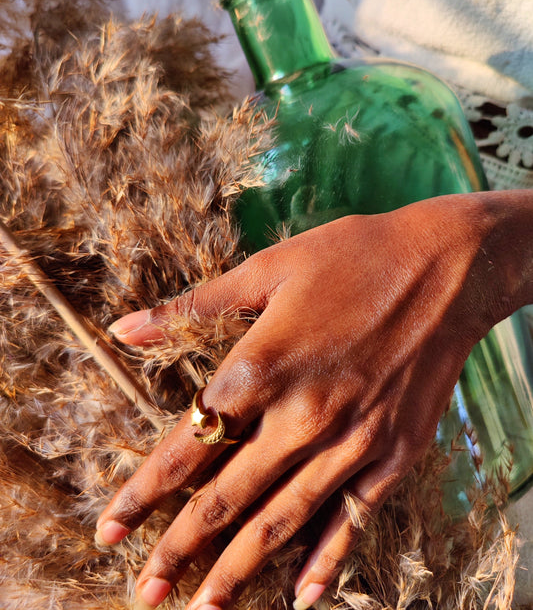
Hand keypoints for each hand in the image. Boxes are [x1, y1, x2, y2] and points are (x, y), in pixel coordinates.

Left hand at [96, 191, 531, 609]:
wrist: (447, 265)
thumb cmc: (352, 256)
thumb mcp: (268, 268)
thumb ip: (193, 307)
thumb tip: (124, 329)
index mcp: (262, 366)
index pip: (187, 446)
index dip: (142, 493)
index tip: (109, 529)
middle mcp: (302, 415)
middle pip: (227, 498)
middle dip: (180, 548)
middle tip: (146, 590)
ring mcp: (352, 441)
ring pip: (283, 521)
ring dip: (238, 569)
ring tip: (202, 608)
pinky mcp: (394, 452)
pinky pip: (351, 518)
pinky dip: (324, 561)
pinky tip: (299, 596)